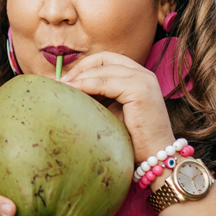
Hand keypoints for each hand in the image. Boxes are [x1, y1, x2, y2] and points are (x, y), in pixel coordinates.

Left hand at [59, 52, 175, 164]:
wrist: (154, 157)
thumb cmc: (132, 138)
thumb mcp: (113, 110)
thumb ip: (99, 95)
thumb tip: (69, 88)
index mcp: (138, 75)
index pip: (106, 59)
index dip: (84, 66)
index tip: (66, 79)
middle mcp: (143, 73)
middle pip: (103, 59)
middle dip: (79, 68)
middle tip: (61, 82)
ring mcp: (143, 79)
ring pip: (102, 70)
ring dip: (79, 78)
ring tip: (63, 88)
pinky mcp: (140, 90)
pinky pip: (105, 83)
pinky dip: (85, 86)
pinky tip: (72, 92)